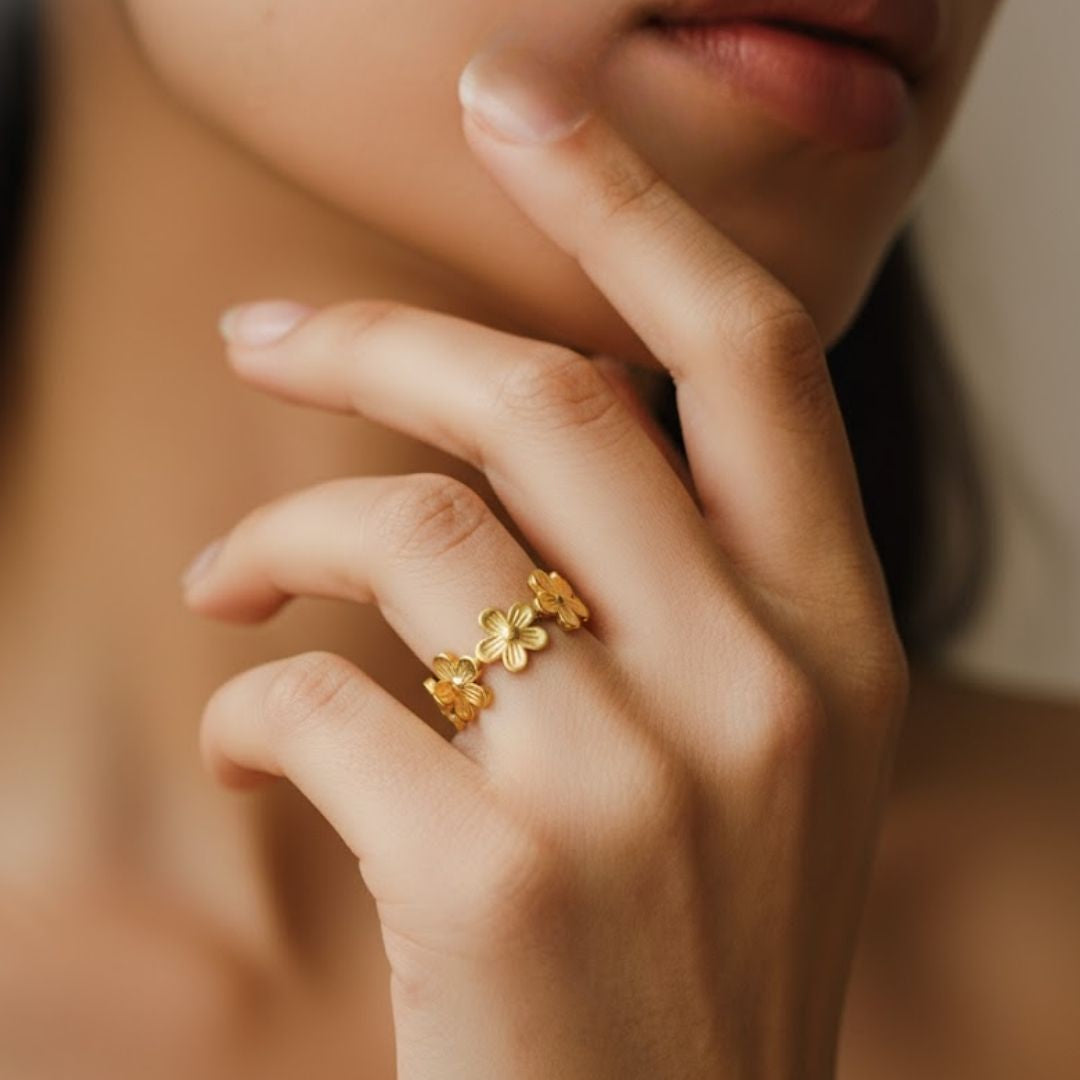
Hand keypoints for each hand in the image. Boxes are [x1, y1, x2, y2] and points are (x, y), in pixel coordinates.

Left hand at [182, 43, 908, 1079]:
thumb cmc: (690, 948)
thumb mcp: (746, 753)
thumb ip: (675, 591)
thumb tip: (514, 444)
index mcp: (834, 638)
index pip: (750, 354)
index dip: (628, 202)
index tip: (515, 103)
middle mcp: (758, 684)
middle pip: (551, 400)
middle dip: (379, 336)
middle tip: (262, 332)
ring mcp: (636, 779)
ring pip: (416, 531)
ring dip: (285, 526)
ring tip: (227, 576)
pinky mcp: (497, 873)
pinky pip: (322, 701)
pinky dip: (254, 698)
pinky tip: (251, 743)